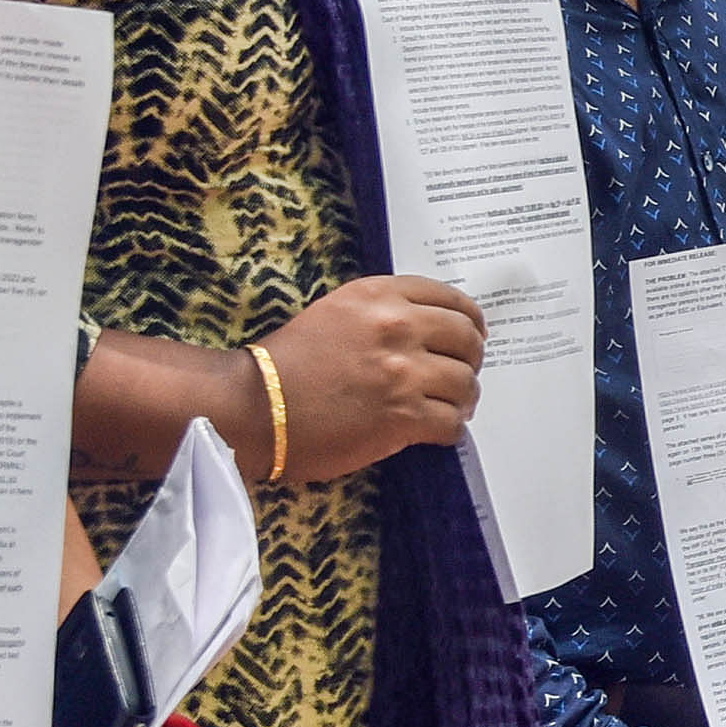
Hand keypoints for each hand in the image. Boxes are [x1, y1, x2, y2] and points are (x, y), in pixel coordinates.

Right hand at [260, 275, 486, 480]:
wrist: (253, 405)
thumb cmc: (287, 362)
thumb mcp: (335, 312)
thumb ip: (383, 312)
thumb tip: (428, 328)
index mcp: (380, 296)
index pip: (450, 299)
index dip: (469, 320)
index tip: (472, 333)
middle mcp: (398, 328)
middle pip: (467, 339)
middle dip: (471, 359)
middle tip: (463, 373)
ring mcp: (403, 373)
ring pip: (466, 384)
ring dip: (464, 398)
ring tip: (452, 406)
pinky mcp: (402, 417)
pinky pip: (452, 423)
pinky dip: (450, 429)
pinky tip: (438, 430)